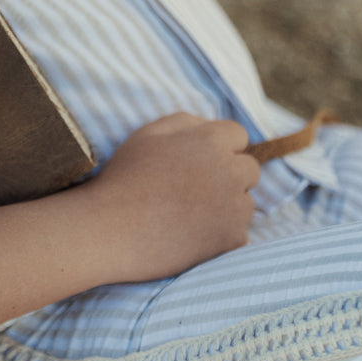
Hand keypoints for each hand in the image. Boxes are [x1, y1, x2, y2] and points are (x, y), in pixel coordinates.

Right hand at [82, 112, 259, 283]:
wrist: (112, 229)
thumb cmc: (125, 178)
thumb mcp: (148, 134)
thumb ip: (185, 123)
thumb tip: (209, 126)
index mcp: (210, 141)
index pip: (239, 135)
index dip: (220, 147)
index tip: (202, 161)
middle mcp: (230, 170)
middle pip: (249, 169)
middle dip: (230, 175)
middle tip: (198, 189)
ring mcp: (234, 206)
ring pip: (246, 202)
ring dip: (228, 205)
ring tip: (191, 214)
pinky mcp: (232, 238)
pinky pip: (238, 232)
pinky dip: (221, 234)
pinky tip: (193, 234)